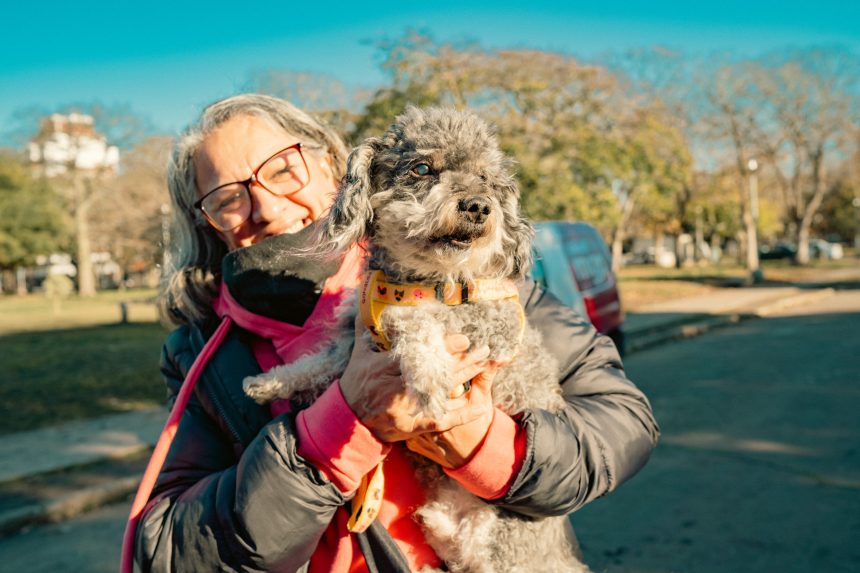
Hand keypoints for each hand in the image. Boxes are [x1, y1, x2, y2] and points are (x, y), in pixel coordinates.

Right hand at [339, 317, 492, 442]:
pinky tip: (481, 405)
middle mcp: (396, 389)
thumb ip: (365, 329)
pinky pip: (443, 419)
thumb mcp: (359, 355)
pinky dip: (462, 413)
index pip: (418, 355)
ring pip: (443, 393)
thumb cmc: (356, 384)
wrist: (350, 421)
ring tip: (485, 364)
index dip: (444, 348)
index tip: (463, 339)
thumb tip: (366, 303)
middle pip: (437, 373)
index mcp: (383, 368)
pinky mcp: (415, 426)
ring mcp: (407, 409)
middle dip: (463, 361)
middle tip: (483, 349)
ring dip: (466, 379)